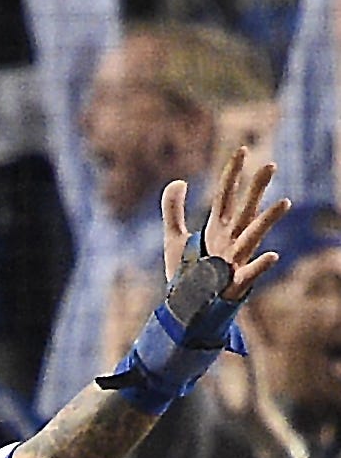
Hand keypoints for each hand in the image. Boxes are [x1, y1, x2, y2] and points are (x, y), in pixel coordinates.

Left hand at [160, 145, 287, 297]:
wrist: (190, 307)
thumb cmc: (189, 273)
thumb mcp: (174, 238)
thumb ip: (173, 210)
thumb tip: (178, 180)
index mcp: (218, 228)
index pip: (226, 195)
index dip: (232, 173)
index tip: (242, 149)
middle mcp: (231, 240)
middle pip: (245, 209)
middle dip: (256, 188)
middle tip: (270, 165)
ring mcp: (236, 260)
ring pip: (254, 236)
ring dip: (268, 219)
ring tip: (285, 201)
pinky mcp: (236, 283)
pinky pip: (251, 273)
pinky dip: (261, 265)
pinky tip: (273, 255)